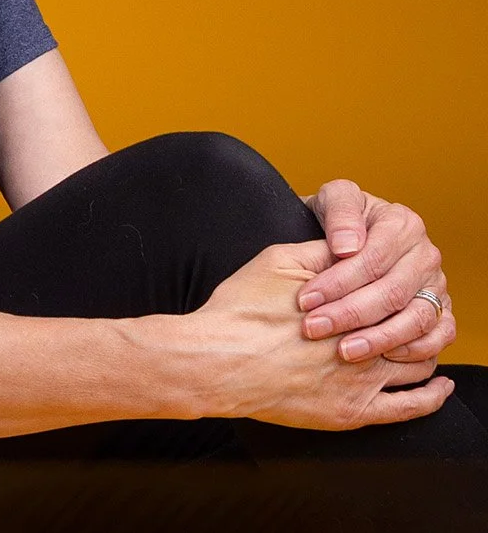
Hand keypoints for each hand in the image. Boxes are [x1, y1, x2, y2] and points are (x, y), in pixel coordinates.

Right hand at [191, 239, 450, 428]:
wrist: (216, 360)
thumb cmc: (240, 311)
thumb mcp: (276, 262)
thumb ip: (321, 253)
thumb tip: (350, 244)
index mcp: (349, 302)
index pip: (396, 290)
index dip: (400, 285)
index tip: (403, 280)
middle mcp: (364, 341)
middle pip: (413, 326)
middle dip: (417, 318)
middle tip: (418, 312)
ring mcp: (361, 381)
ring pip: (419, 365)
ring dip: (427, 352)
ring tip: (425, 344)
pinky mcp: (352, 412)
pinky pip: (411, 408)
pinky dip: (434, 397)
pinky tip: (441, 387)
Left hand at [298, 180, 453, 363]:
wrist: (347, 236)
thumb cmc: (337, 220)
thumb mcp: (331, 200)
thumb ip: (340, 213)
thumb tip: (348, 246)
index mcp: (402, 224)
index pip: (372, 259)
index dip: (337, 282)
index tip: (305, 299)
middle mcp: (425, 255)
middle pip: (392, 292)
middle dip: (350, 314)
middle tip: (315, 328)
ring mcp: (436, 285)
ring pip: (417, 318)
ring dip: (379, 338)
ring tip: (345, 350)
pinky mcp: (442, 310)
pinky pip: (440, 335)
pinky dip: (415, 349)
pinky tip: (383, 356)